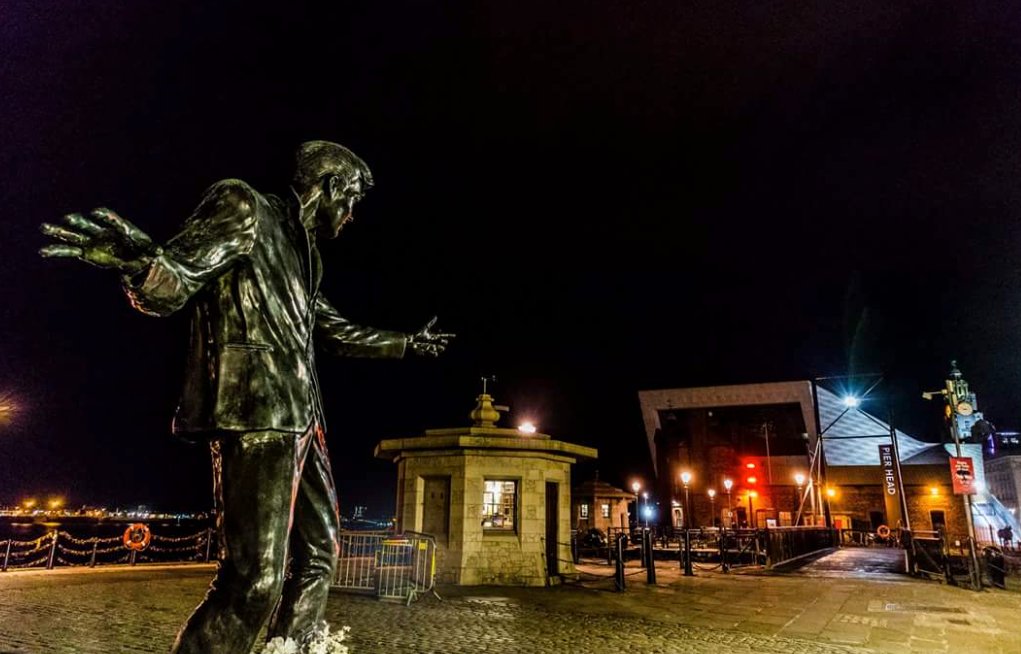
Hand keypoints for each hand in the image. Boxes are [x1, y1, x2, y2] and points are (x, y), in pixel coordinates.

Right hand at [40, 208, 159, 273]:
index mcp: (119, 228)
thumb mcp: (150, 250)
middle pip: (89, 225)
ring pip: (74, 235)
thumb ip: (152, 250)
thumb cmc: (143, 249)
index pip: (111, 220)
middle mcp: (102, 232)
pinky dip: (57, 250)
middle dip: (79, 222)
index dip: (105, 216)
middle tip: (68, 218)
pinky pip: (69, 250)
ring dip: (60, 231)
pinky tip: (43, 251)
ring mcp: (92, 241)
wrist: (134, 256)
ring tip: (44, 227)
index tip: (96, 212)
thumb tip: (160, 253)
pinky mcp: (85, 251)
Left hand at [406, 316, 454, 356]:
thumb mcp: (425, 328)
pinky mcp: (425, 350)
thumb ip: (430, 323)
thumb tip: (436, 316)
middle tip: (446, 342)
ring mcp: (428, 345)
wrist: (410, 340)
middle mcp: (431, 340)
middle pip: (439, 341)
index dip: (448, 336)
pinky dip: (433, 353)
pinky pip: (430, 352)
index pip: (442, 335)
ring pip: (436, 347)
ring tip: (442, 349)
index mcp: (432, 335)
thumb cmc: (417, 334)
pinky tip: (436, 355)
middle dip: (443, 342)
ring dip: (439, 348)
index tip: (454, 336)